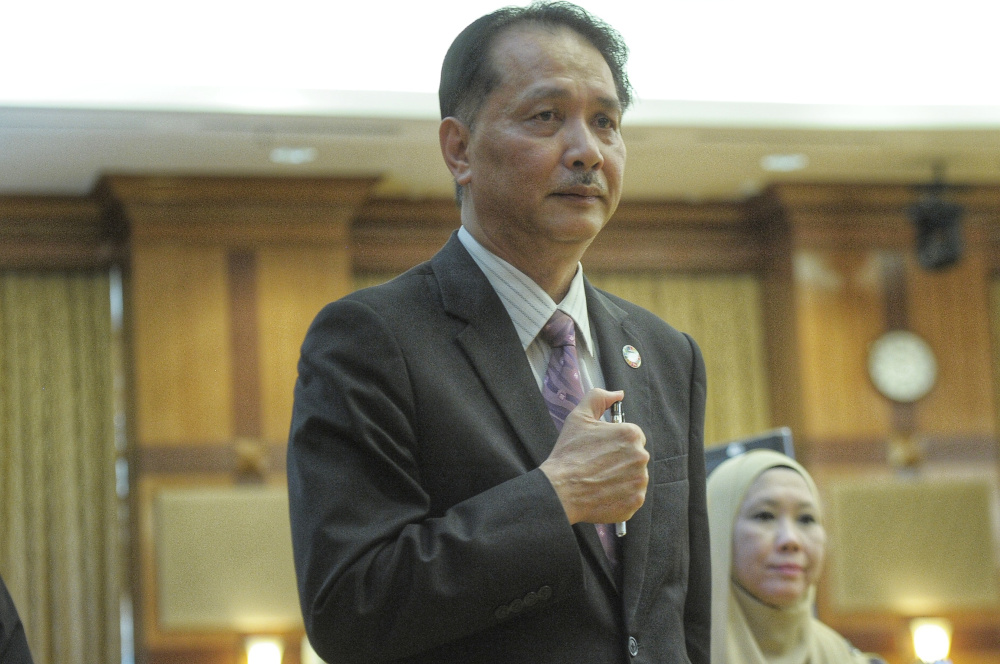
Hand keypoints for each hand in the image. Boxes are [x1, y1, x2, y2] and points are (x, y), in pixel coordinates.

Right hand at [539, 389, 648, 524]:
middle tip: (598, 465)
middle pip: (634, 455)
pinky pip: (633, 495)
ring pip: (634, 475)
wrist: (560, 490)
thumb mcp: (579, 417)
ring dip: (621, 477)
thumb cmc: (569, 454)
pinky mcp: (636, 501)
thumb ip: (599, 398)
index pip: (632, 436)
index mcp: (631, 434)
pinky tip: (604, 492)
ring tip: (599, 479)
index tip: (601, 450)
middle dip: (619, 459)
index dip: (615, 442)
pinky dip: (621, 495)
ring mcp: (640, 481)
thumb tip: (618, 394)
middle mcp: (641, 456)